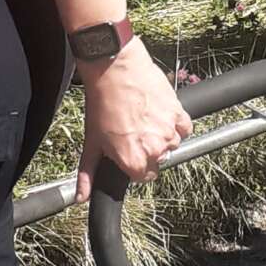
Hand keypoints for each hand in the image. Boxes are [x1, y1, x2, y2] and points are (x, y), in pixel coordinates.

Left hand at [76, 36, 191, 199]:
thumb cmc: (101, 102)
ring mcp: (168, 131)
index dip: (135, 165)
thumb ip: (88, 173)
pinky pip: (184, 128)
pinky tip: (160, 114)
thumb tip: (81, 197)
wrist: (113, 68)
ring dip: (162, 136)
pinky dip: (176, 124)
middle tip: (133, 131)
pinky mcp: (178, 112)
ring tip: (144, 119)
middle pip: (158, 160)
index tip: (129, 152)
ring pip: (171, 143)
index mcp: (133, 160)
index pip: (144, 177)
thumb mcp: (91, 141)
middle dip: (147, 150)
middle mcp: (154, 149)